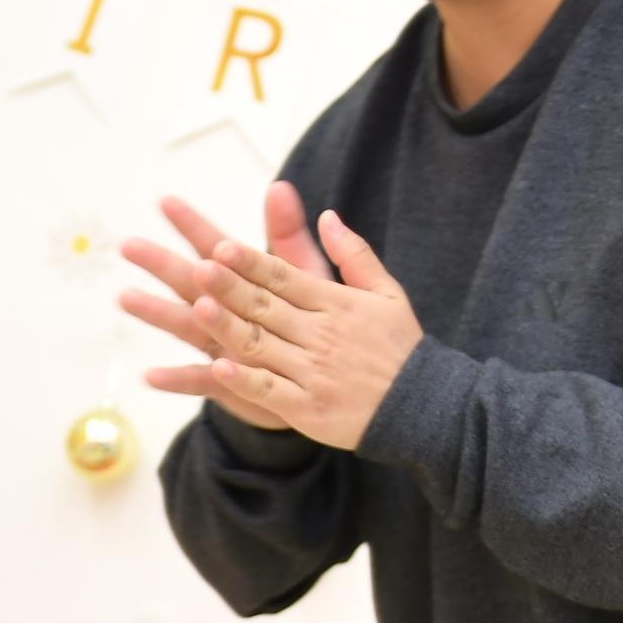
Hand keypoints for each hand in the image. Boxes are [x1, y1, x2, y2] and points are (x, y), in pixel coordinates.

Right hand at [119, 181, 333, 431]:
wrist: (328, 380)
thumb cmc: (315, 323)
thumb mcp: (306, 274)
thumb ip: (288, 235)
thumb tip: (280, 186)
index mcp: (244, 281)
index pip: (215, 247)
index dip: (193, 225)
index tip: (166, 202)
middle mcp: (226, 312)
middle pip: (190, 283)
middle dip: (161, 264)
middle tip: (130, 245)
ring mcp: (223, 346)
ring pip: (188, 327)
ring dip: (158, 313)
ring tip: (128, 298)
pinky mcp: (229, 383)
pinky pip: (200, 381)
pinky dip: (177, 380)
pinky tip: (150, 376)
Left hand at [188, 213, 423, 448]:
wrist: (423, 407)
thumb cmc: (399, 347)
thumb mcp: (387, 293)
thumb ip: (354, 254)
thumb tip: (328, 215)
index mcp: (335, 304)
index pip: (284, 277)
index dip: (251, 263)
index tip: (221, 247)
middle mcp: (320, 335)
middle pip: (266, 306)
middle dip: (231, 286)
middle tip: (200, 267)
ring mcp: (311, 372)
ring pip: (261, 345)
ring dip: (229, 326)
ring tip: (199, 307)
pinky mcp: (306, 407)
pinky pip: (268, 390)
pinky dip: (244, 379)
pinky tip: (218, 366)